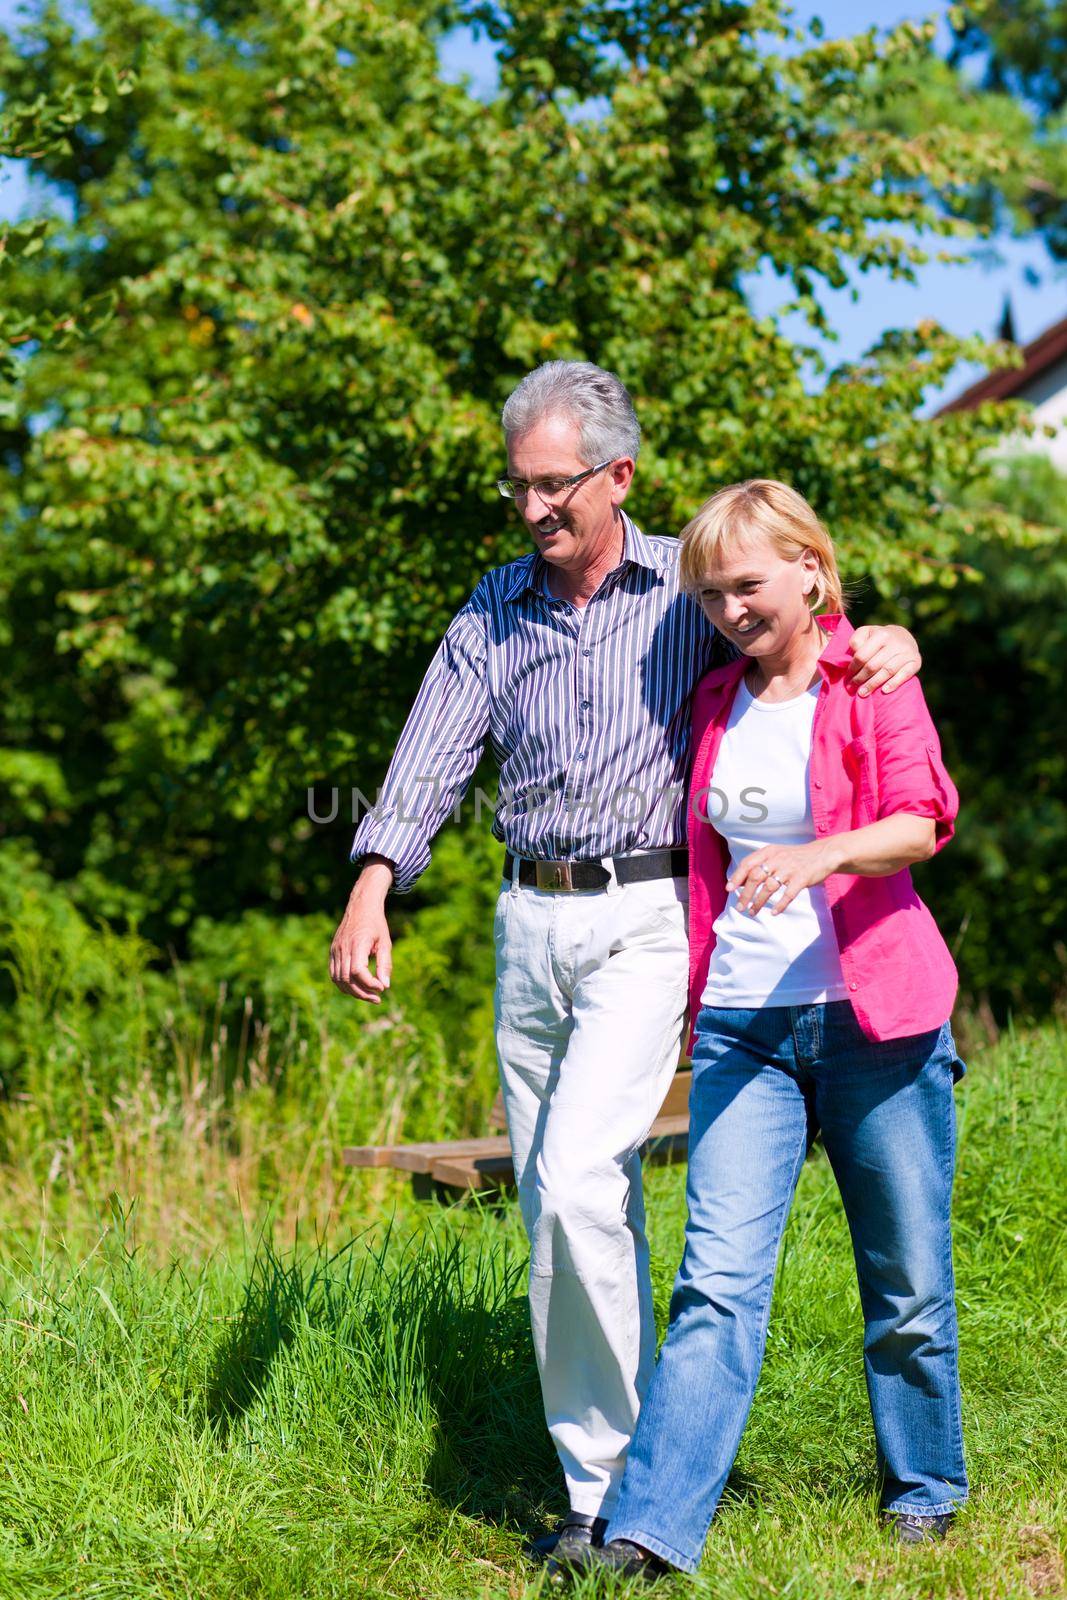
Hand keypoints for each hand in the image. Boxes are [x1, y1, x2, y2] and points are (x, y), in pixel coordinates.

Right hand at [330, 862, 393, 1001]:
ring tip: (368, 996)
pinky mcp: (332, 952)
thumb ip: (384, 964)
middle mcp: (343, 948)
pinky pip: (334, 974)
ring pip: (338, 980)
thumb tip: (385, 986)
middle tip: (377, 999)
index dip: (369, 984)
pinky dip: (344, 985)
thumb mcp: (385, 942)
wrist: (361, 906)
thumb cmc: (376, 924)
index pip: (358, 971)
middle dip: (362, 993)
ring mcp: (335, 950)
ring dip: (353, 992)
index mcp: (357, 943)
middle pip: (347, 979)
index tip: (382, 988)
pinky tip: (357, 988)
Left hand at [727, 841, 836, 916]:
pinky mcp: (802, 878)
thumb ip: (761, 865)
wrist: (824, 853)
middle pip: (755, 877)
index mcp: (769, 852)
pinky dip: (780, 905)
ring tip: (752, 912)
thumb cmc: (796, 857)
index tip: (729, 889)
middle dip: (745, 894)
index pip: (748, 863)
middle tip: (740, 907)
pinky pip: (788, 894)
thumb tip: (741, 882)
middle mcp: (778, 858)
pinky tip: (773, 912)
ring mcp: (790, 868)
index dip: (737, 876)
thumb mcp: (777, 854)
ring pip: (769, 887)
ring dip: (759, 902)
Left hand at [847, 624, 920, 696]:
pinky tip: (884, 690)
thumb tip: (855, 654)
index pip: (862, 655)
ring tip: (862, 693)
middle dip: (860, 678)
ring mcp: (907, 652)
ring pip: (887, 671)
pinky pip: (905, 675)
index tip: (848, 676)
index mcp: (882, 634)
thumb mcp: (866, 633)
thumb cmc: (878, 638)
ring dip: (873, 684)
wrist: (903, 636)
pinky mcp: (916, 661)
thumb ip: (857, 640)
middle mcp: (896, 642)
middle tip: (852, 687)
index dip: (853, 667)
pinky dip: (894, 683)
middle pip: (873, 665)